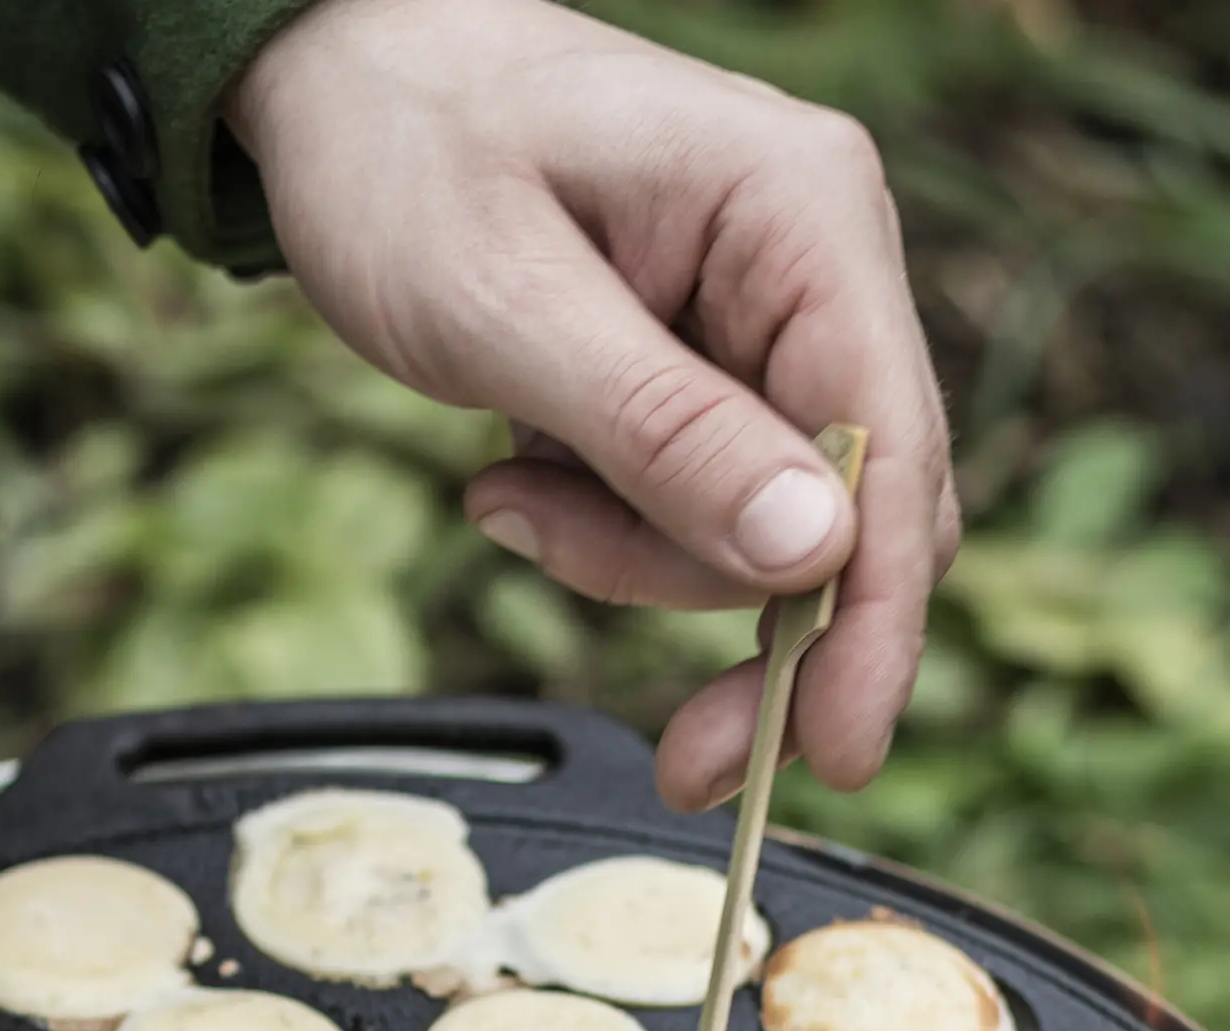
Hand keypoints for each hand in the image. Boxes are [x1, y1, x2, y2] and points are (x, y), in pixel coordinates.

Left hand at [229, 0, 957, 811]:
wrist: (337, 79)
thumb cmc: (405, 154)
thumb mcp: (507, 308)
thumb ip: (660, 432)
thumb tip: (813, 552)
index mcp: (800, 213)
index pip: (892, 445)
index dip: (878, 615)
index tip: (837, 750)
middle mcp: (816, 261)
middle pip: (853, 510)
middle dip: (744, 621)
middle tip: (677, 751)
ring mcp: (767, 316)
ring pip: (764, 529)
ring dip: (633, 557)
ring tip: (505, 498)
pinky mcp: (708, 364)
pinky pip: (697, 502)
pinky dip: (609, 526)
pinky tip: (514, 482)